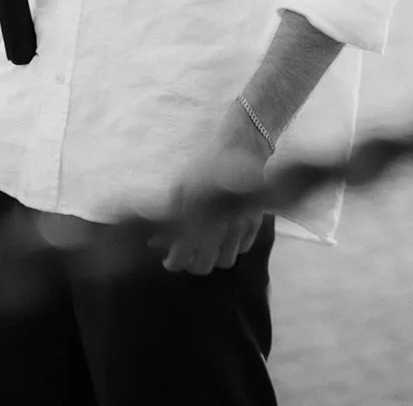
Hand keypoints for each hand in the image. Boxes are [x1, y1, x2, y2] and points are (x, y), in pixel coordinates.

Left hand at [152, 106, 270, 275]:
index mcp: (197, 222)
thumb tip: (156, 239)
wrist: (241, 145)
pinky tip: (224, 238)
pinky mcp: (256, 224)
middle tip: (185, 254)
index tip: (168, 257)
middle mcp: (220, 232)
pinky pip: (243, 249)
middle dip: (191, 263)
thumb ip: (170, 215)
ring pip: (225, 261)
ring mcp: (240, 229)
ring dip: (213, 258)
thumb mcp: (181, 186)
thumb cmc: (206, 164)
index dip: (172, 262)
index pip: (181, 259)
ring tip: (205, 248)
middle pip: (204, 267)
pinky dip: (232, 248)